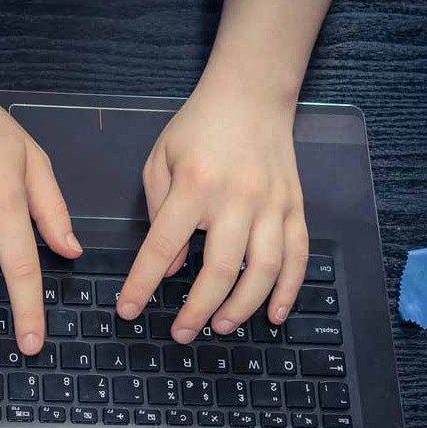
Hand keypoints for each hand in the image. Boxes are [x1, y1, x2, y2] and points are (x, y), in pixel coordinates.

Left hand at [116, 83, 307, 339]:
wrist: (252, 94)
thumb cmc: (198, 127)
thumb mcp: (161, 161)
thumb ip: (160, 213)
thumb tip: (173, 266)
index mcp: (194, 186)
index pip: (163, 246)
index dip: (142, 284)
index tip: (129, 310)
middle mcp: (237, 198)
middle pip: (220, 270)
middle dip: (197, 309)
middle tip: (181, 333)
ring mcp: (272, 204)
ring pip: (264, 270)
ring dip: (242, 307)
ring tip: (220, 327)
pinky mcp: (295, 206)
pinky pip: (297, 256)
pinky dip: (288, 290)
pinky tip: (273, 314)